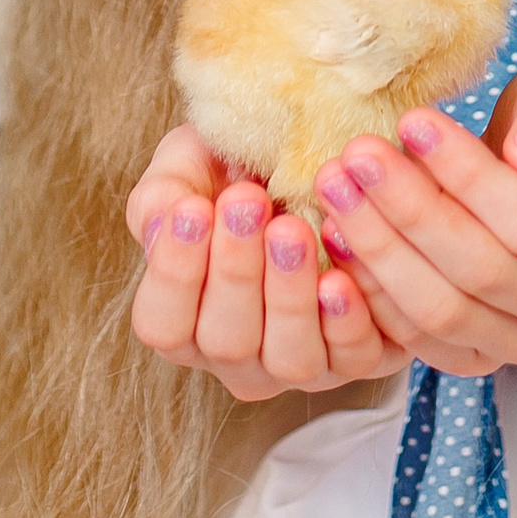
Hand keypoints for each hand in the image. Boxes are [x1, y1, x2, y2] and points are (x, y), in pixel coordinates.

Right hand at [124, 129, 404, 399]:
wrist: (316, 154)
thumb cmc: (238, 170)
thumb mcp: (187, 167)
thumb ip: (162, 197)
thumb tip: (161, 226)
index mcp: (185, 323)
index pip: (164, 323)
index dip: (175, 272)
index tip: (192, 209)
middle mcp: (237, 357)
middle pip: (226, 342)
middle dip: (236, 271)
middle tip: (247, 202)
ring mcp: (296, 363)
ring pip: (289, 358)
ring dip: (289, 295)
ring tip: (292, 230)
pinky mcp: (355, 357)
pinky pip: (352, 356)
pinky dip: (346, 319)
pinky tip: (340, 276)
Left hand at [310, 59, 516, 381]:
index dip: (467, 176)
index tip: (414, 122)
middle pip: (483, 274)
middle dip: (410, 210)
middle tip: (356, 155)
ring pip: (442, 312)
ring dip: (379, 250)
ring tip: (336, 188)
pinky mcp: (480, 356)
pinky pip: (418, 339)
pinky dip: (372, 291)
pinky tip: (337, 235)